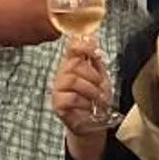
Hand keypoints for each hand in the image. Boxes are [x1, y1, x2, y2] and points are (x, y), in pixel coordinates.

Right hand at [51, 42, 112, 158]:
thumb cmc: (95, 99)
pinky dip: (84, 103)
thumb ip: (96, 60)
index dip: (83, 46)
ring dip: (91, 90)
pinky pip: (71, 98)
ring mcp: (58, 89)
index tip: (95, 52)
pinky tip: (88, 107)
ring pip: (73, 80)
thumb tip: (93, 36)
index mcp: (73, 64)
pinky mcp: (57, 104)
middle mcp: (63, 74)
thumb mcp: (101, 77)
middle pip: (74, 65)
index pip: (72, 47)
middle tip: (101, 87)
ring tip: (99, 99)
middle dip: (93, 76)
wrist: (92, 123)